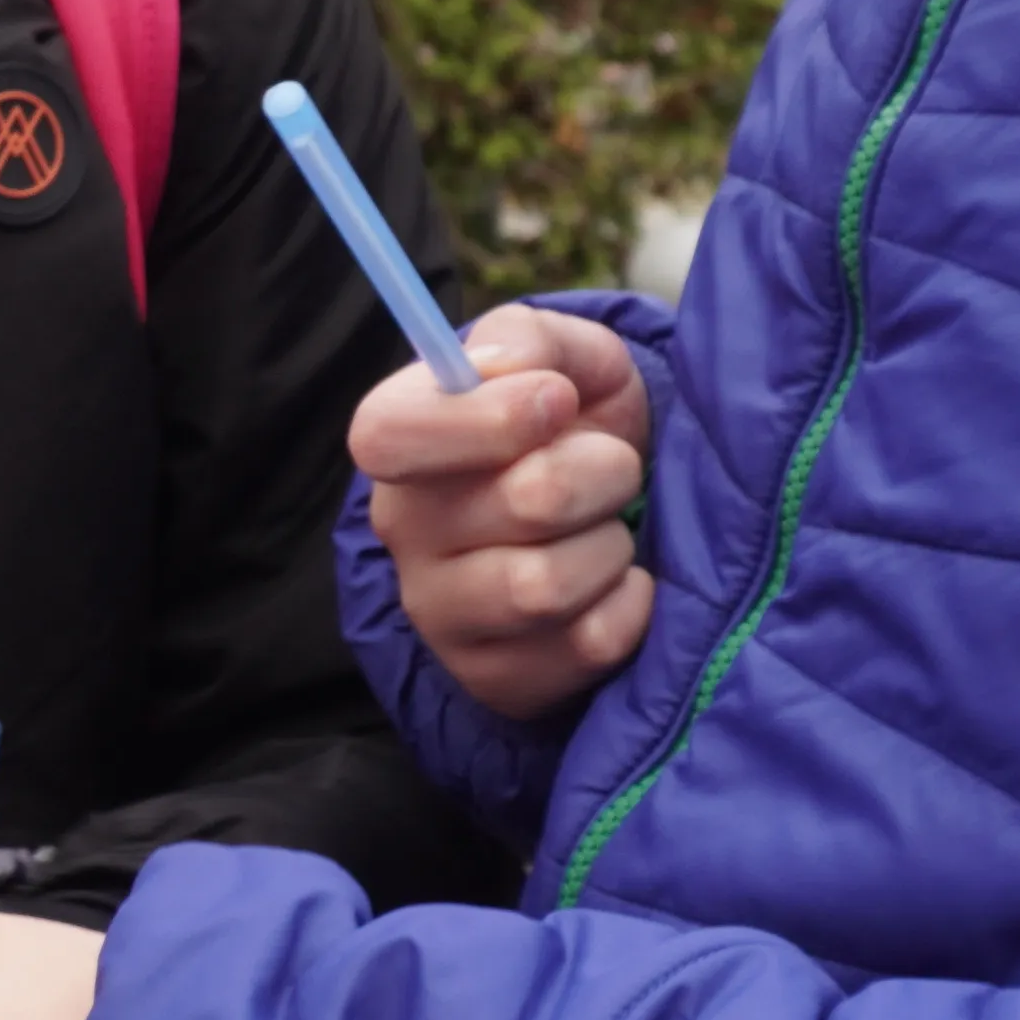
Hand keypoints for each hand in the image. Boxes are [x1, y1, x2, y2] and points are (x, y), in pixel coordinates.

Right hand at [352, 305, 658, 723]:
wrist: (613, 511)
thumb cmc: (573, 425)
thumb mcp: (562, 358)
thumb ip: (532, 341)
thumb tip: (512, 372)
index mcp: (396, 438)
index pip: (390, 436)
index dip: (484, 419)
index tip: (558, 400)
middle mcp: (403, 531)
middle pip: (522, 504)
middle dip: (600, 471)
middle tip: (609, 465)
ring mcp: (441, 614)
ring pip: (547, 586)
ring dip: (609, 545)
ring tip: (607, 528)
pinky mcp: (495, 678)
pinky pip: (587, 643)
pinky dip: (630, 606)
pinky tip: (615, 585)